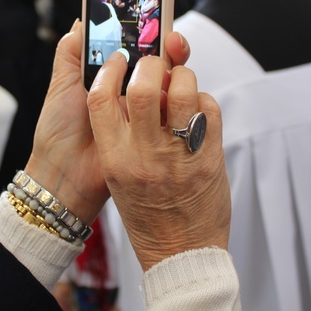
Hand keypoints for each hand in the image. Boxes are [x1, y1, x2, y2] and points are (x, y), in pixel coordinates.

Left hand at [24, 23, 189, 224]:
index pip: (133, 50)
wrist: (63, 174)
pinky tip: (170, 89)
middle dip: (166, 47)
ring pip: (168, 84)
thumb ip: (70, 52)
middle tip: (170, 40)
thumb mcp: (60, 86)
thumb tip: (82, 20)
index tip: (153, 18)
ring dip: (171, 69)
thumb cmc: (58, 130)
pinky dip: (175, 97)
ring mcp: (145, 113)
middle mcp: (129, 93)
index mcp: (109, 80)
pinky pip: (172, 112)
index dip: (145, 34)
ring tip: (166, 64)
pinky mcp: (154, 134)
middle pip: (157, 63)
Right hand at [87, 48, 229, 270]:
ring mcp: (180, 155)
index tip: (119, 59)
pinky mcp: (210, 157)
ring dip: (183, 77)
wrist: (181, 252)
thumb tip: (136, 88)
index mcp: (115, 158)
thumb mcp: (118, 174)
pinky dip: (203, 100)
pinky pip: (209, 109)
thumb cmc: (147, 213)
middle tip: (156, 65)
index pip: (100, 98)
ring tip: (180, 84)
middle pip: (145, 85)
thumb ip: (121, 134)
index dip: (109, 70)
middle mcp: (145, 154)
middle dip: (152, 65)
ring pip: (183, 90)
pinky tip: (196, 110)